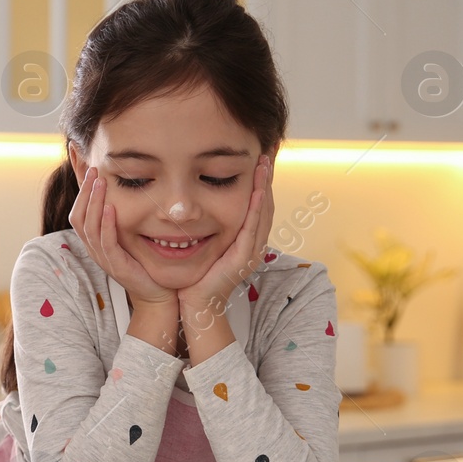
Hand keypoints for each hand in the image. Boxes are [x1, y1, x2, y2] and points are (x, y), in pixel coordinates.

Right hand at [69, 165, 175, 306]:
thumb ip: (120, 222)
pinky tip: (111, 208)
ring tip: (100, 183)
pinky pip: (106, 242)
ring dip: (94, 202)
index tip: (90, 171)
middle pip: (78, 218)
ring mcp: (103, 258)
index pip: (78, 214)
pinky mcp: (116, 265)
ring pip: (89, 227)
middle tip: (93, 171)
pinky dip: (106, 224)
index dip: (81, 193)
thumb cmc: (143, 265)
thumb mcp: (128, 239)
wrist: (155, 294)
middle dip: (84, 192)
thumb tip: (121, 196)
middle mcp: (94, 250)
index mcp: (94, 243)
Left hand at [180, 154, 273, 328]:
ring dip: (265, 188)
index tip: (258, 163)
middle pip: (265, 206)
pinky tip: (258, 190)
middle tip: (265, 156)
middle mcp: (253, 245)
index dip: (260, 184)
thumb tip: (200, 208)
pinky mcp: (244, 258)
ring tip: (265, 165)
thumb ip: (210, 228)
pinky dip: (257, 208)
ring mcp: (251, 252)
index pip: (257, 207)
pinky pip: (253, 228)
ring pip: (263, 214)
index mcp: (246, 241)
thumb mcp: (206, 246)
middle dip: (266, 181)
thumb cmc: (196, 276)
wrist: (196, 305)